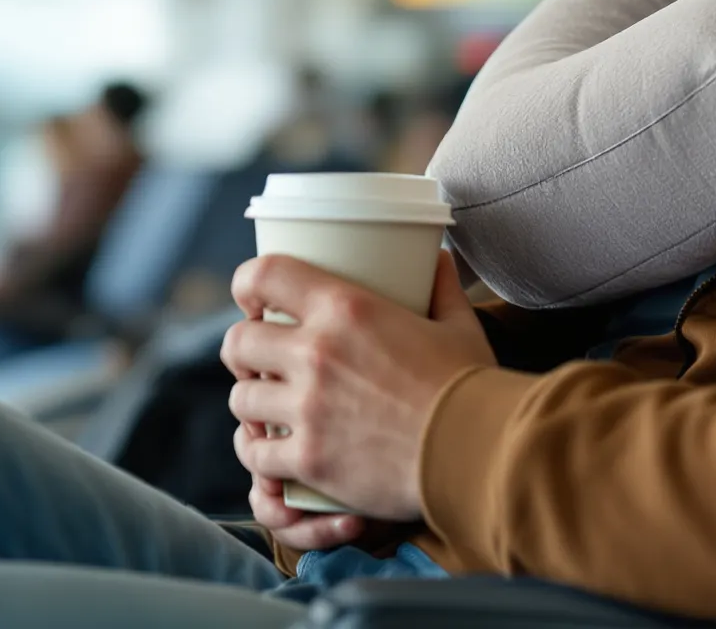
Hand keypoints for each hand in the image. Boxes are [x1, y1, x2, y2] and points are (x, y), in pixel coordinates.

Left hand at [223, 250, 494, 529]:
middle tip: (259, 361)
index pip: (263, 275)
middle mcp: (315, 352)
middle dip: (242, 351)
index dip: (246, 284)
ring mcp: (307, 408)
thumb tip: (437, 257)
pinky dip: (261, 454)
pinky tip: (274, 454)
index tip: (254, 301)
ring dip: (251, 403)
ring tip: (268, 409)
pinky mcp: (310, 458)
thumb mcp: (457, 324)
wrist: (478, 452)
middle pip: (237, 341)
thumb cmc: (470, 386)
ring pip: (241, 399)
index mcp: (344, 308)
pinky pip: (258, 453)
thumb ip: (439, 287)